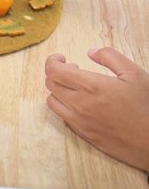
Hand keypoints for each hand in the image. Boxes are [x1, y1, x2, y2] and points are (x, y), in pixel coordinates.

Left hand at [45, 48, 148, 170]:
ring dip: (58, 91)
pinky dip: (65, 107)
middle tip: (74, 71)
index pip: (53, 71)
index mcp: (90, 87)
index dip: (52, 61)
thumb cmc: (146, 108)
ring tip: (75, 87)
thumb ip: (110, 57)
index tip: (62, 58)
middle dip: (57, 73)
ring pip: (52, 103)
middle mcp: (79, 105)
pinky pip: (63, 118)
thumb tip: (91, 52)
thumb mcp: (133, 74)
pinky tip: (81, 104)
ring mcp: (80, 122)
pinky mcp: (85, 136)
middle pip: (50, 84)